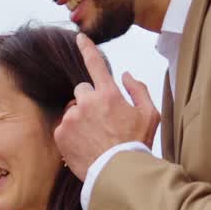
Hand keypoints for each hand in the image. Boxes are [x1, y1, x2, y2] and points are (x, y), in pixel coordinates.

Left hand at [54, 34, 160, 179]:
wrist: (118, 171)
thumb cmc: (136, 143)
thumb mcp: (150, 114)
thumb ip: (138, 89)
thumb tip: (125, 75)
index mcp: (109, 94)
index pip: (95, 64)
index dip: (87, 48)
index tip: (79, 38)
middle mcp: (87, 101)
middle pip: (82, 91)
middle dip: (90, 100)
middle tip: (102, 120)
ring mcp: (71, 117)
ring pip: (73, 109)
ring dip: (80, 117)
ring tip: (94, 136)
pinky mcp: (60, 132)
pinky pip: (64, 126)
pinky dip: (71, 133)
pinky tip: (85, 144)